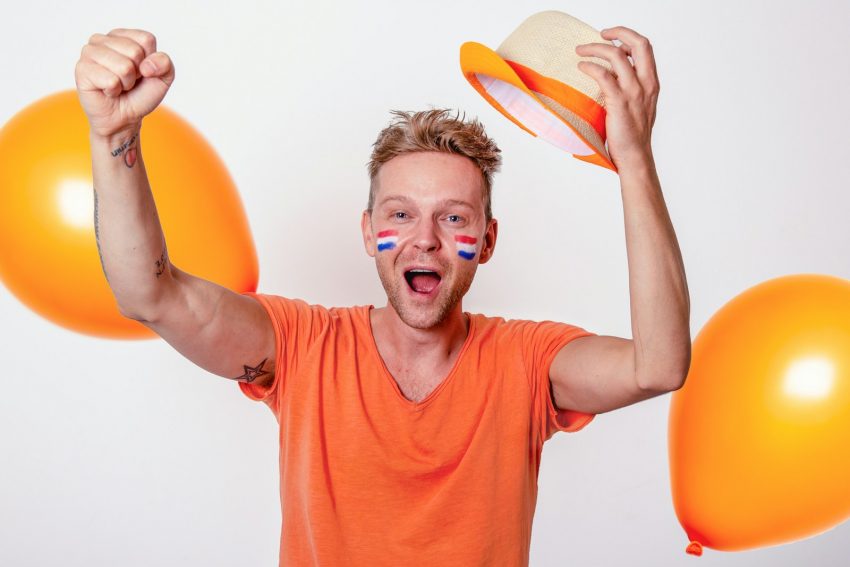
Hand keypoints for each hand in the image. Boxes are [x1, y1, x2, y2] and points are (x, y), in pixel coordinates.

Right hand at [74, 29, 174, 137]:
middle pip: (135, 52)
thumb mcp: (163, 78)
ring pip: (123, 66)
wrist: (124, 118)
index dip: (149, 62)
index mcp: (123, 35)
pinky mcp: (82, 69)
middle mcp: (103, 39)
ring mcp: (89, 52)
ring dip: (125, 83)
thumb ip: (165, 63)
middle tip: (127, 81)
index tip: (141, 72)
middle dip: (136, 74)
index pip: (146, 39)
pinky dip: (114, 90)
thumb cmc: (140, 95)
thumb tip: (147, 65)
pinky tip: (107, 91)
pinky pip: (111, 80)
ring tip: (117, 85)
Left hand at [575, 26, 659, 169]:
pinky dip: (590, 67)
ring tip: (581, 51)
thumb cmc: (633, 135)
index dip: (628, 36)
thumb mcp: (639, 106)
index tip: (611, 36)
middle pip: (639, 44)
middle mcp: (646, 84)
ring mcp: (634, 93)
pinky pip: (604, 76)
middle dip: (618, 32)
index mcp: (651, 83)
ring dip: (596, 48)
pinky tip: (581, 68)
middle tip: (600, 34)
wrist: (635, 157)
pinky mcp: (619, 103)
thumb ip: (632, 89)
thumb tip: (611, 76)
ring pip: (617, 56)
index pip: (645, 48)